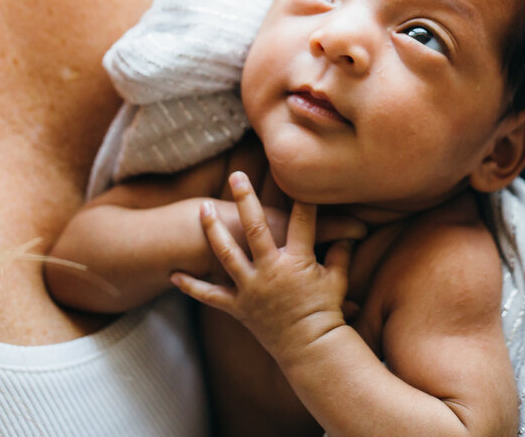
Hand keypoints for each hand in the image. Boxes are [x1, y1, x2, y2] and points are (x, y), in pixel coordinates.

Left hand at [172, 171, 354, 360]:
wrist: (310, 348)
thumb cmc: (326, 312)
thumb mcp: (337, 280)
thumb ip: (340, 254)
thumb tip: (350, 233)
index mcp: (298, 262)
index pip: (301, 222)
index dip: (300, 199)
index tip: (295, 178)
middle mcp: (271, 271)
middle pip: (255, 228)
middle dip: (245, 199)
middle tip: (237, 177)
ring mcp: (251, 289)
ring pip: (227, 254)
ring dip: (213, 230)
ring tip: (202, 209)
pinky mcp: (238, 307)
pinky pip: (210, 295)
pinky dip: (192, 286)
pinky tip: (174, 274)